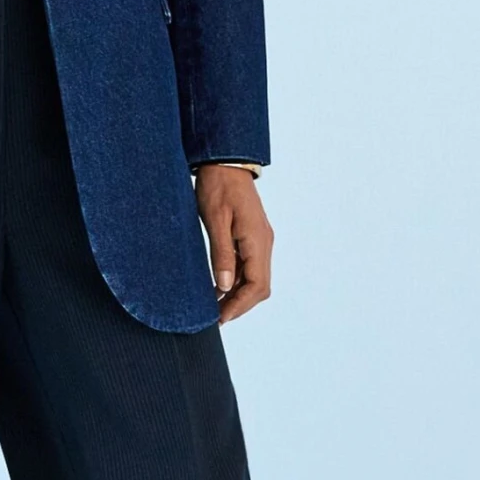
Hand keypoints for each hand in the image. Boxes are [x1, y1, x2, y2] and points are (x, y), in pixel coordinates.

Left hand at [194, 164, 272, 323]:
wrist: (225, 162)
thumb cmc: (217, 187)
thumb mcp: (215, 220)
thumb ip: (221, 254)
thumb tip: (224, 286)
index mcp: (257, 240)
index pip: (256, 285)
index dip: (239, 305)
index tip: (220, 317)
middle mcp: (264, 243)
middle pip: (260, 287)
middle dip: (240, 305)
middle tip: (216, 317)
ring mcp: (261, 240)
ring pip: (256, 279)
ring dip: (238, 295)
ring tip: (215, 306)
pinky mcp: (253, 237)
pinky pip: (250, 266)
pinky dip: (237, 281)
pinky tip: (219, 286)